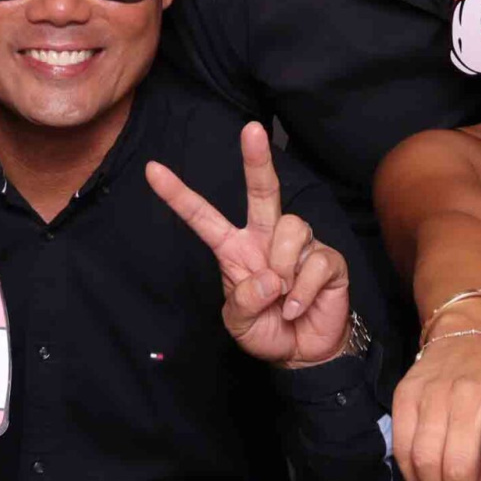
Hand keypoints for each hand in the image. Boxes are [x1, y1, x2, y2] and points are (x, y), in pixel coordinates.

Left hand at [146, 122, 351, 367]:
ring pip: (290, 228)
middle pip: (262, 190)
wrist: (305, 351)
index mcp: (234, 248)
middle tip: (252, 129)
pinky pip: (315, 261)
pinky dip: (304, 290)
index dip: (178, 195)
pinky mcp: (328, 258)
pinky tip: (299, 305)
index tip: (152, 170)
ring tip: (283, 298)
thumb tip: (268, 277)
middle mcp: (265, 237)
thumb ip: (243, 302)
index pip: (203, 217)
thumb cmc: (266, 329)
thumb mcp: (239, 324)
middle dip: (256, 159)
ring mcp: (299, 244)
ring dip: (284, 270)